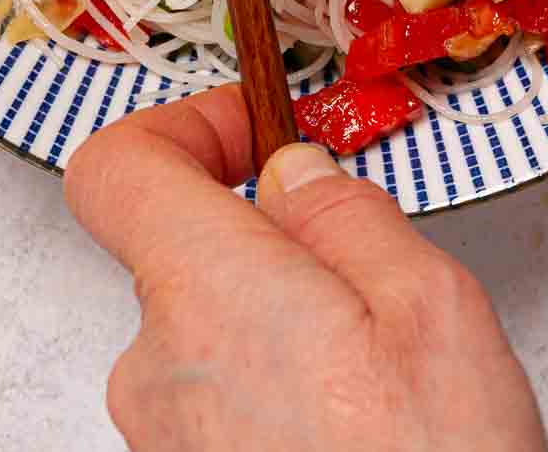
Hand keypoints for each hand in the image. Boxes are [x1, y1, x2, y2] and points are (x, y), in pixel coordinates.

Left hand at [64, 85, 547, 450]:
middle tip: (352, 256)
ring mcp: (163, 438)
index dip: (182, 126)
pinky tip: (349, 414)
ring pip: (202, 325)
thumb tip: (297, 170)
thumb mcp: (431, 310)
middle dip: (260, 234)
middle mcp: (160, 370)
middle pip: (173, 247)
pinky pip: (212, 395)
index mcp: (214, 297)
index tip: (250, 130)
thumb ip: (347, 214)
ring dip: (274, 314)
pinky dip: (269, 379)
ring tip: (369, 358)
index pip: (116, 166)